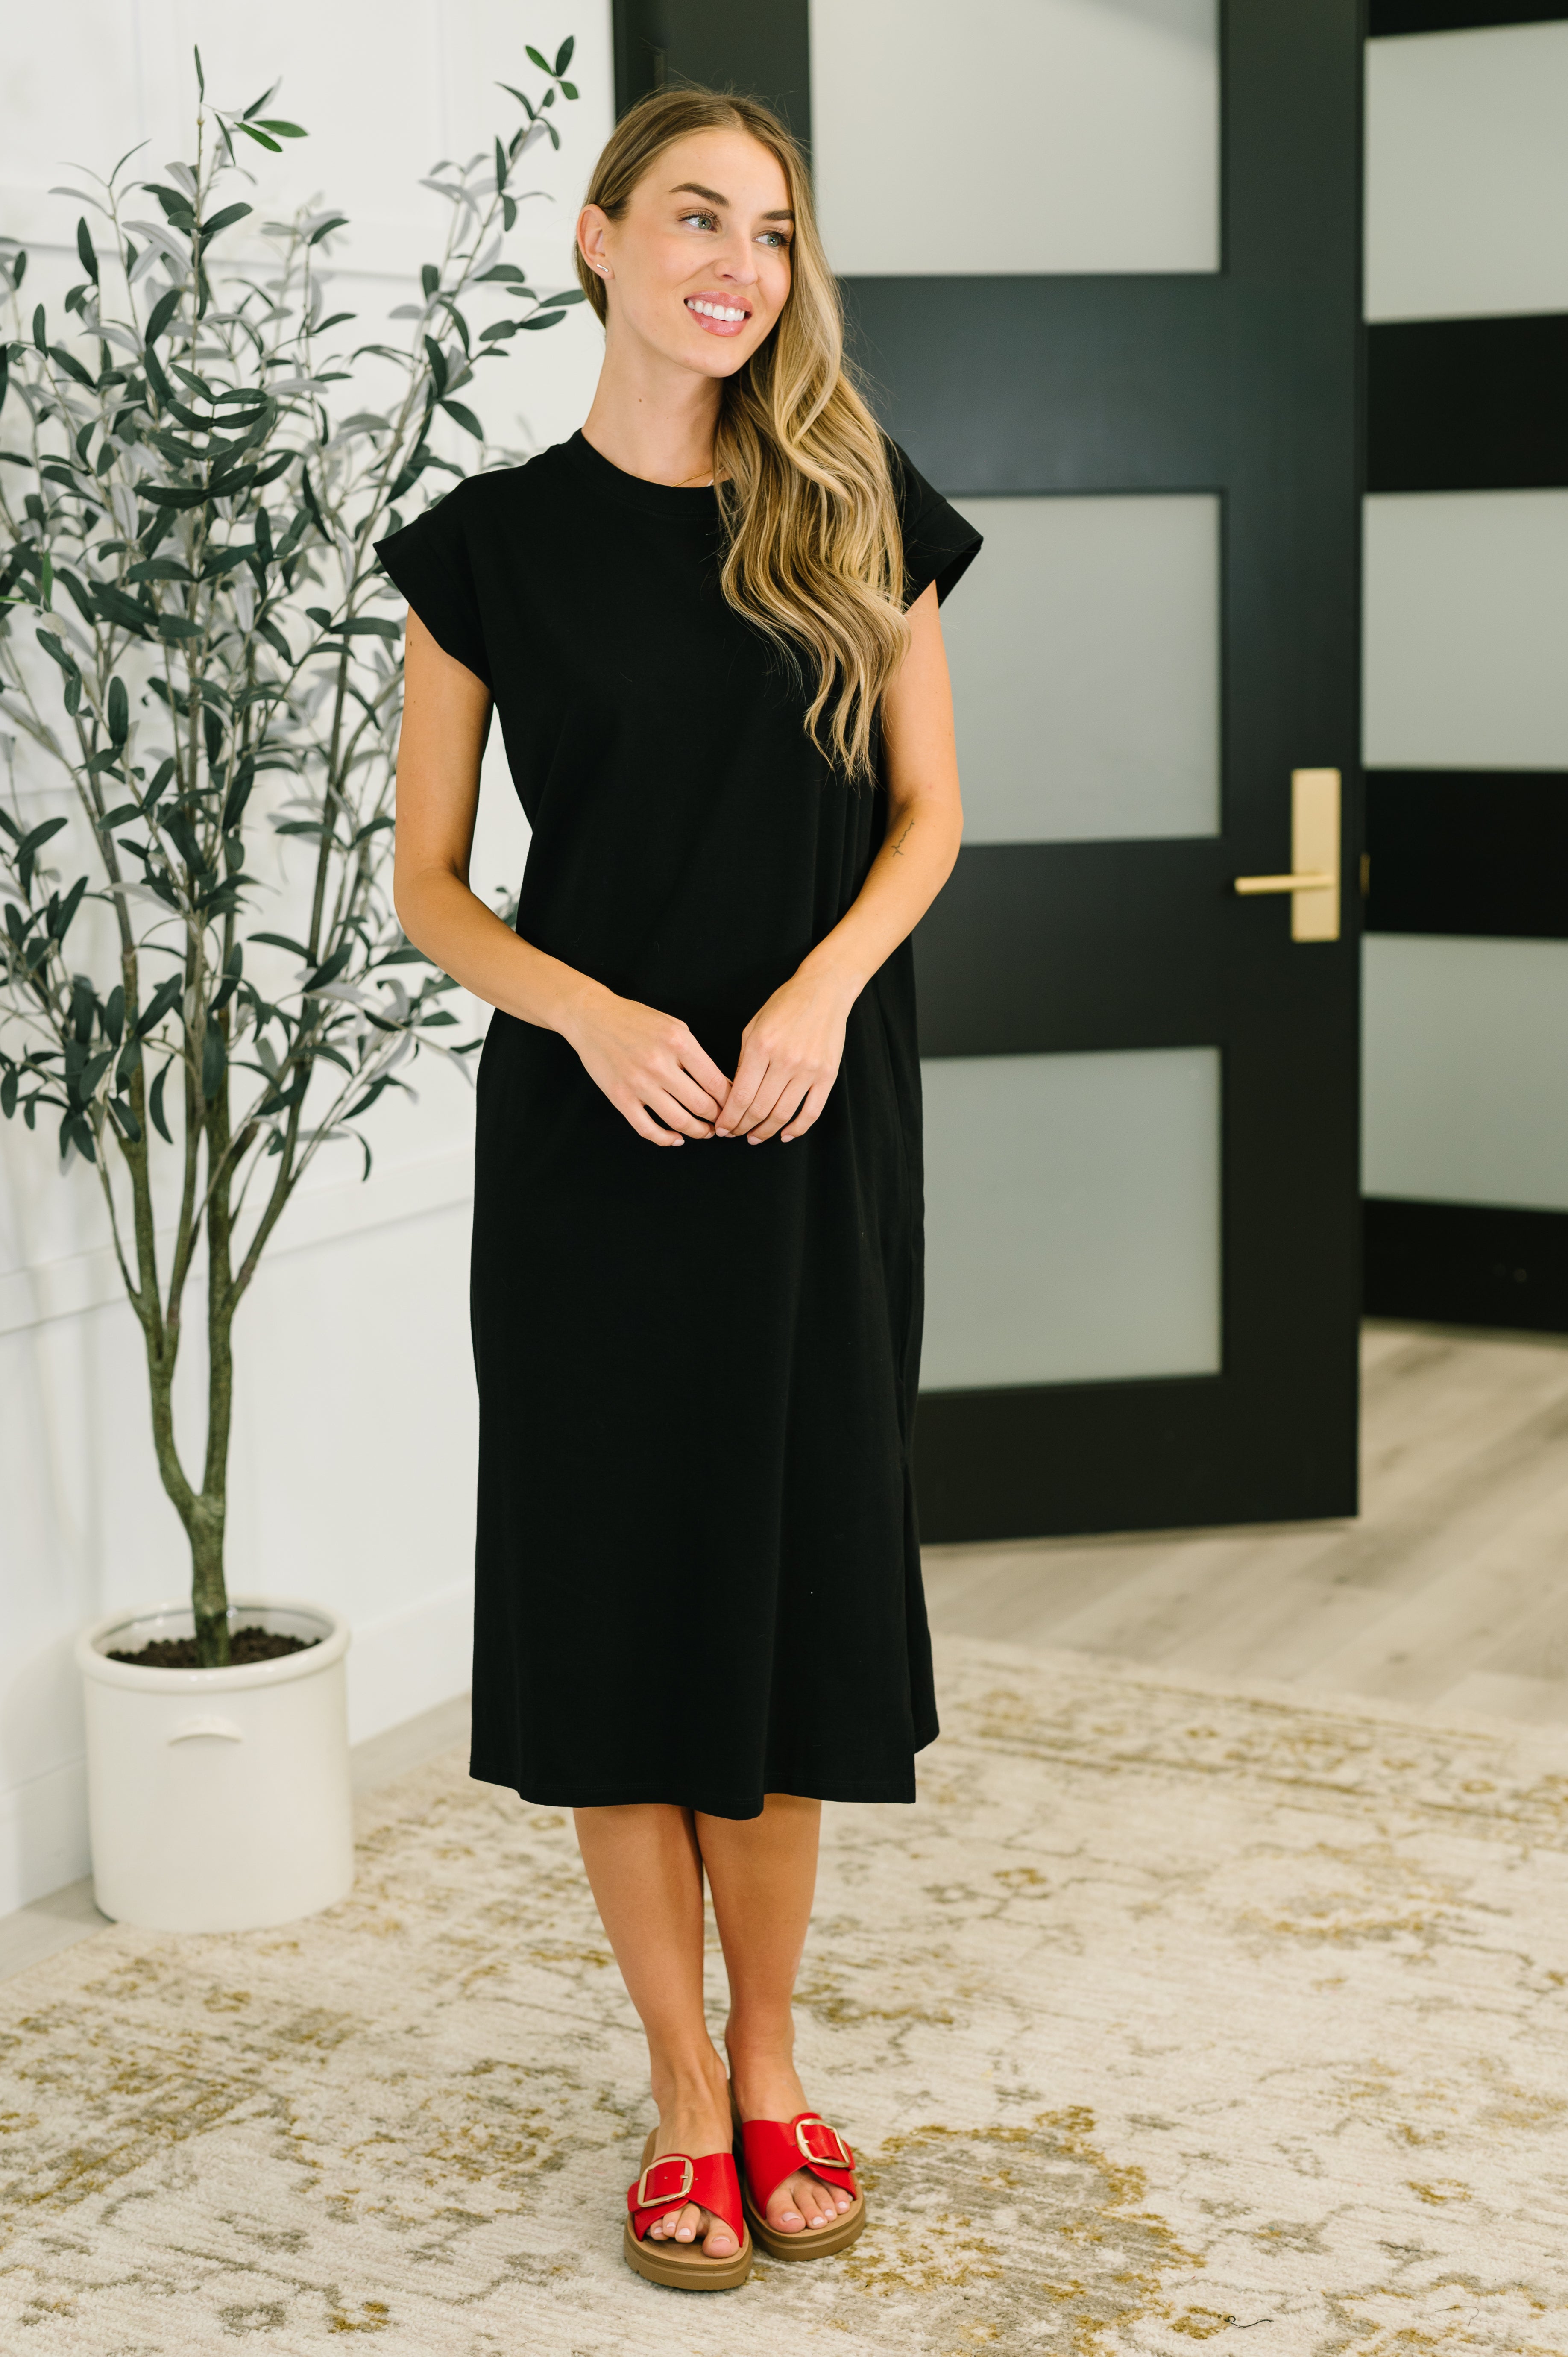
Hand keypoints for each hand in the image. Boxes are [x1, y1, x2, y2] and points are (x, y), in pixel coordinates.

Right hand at [560, 983, 729, 1146]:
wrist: (593, 1018)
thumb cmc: (637, 1020)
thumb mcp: (675, 1027)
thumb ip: (697, 1055)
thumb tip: (720, 1086)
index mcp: (678, 1042)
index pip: (715, 1082)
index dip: (730, 1100)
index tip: (734, 1106)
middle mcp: (659, 1064)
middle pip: (701, 1104)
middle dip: (718, 1118)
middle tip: (723, 1122)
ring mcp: (638, 1083)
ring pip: (678, 1121)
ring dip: (698, 1131)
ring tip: (705, 1132)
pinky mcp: (620, 1097)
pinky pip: (647, 1129)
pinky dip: (666, 1139)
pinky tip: (676, 1139)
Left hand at [718, 964, 853, 1144]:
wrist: (824, 990)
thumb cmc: (785, 1005)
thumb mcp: (753, 1027)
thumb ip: (744, 1061)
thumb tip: (735, 1095)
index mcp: (761, 1046)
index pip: (740, 1095)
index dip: (729, 1118)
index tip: (722, 1128)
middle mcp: (785, 1060)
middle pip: (759, 1108)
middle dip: (743, 1127)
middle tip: (735, 1135)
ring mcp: (808, 1069)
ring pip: (783, 1114)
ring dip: (766, 1131)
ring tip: (755, 1137)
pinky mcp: (827, 1074)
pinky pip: (812, 1111)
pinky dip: (798, 1128)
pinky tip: (786, 1135)